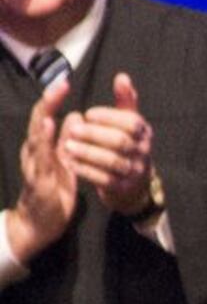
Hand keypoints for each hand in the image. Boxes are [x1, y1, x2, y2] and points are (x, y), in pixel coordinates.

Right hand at [8, 78, 76, 261]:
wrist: (41, 222)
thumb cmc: (52, 189)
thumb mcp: (63, 161)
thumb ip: (66, 140)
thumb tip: (75, 115)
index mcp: (41, 147)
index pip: (44, 118)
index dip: (53, 100)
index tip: (64, 81)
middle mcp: (33, 154)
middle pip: (37, 124)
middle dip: (48, 104)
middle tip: (59, 84)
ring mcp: (34, 168)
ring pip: (36, 142)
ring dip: (42, 125)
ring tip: (49, 106)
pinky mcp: (40, 184)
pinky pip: (42, 165)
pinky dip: (45, 150)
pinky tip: (50, 140)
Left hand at [60, 74, 155, 215]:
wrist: (134, 185)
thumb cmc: (126, 146)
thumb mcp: (128, 123)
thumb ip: (125, 101)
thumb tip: (122, 76)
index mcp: (144, 133)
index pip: (131, 122)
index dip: (108, 117)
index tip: (88, 114)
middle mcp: (143, 152)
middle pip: (120, 141)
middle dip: (95, 134)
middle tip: (73, 129)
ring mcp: (134, 171)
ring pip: (112, 161)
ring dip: (88, 153)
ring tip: (67, 146)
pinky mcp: (122, 187)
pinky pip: (104, 179)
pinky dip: (86, 170)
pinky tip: (70, 163)